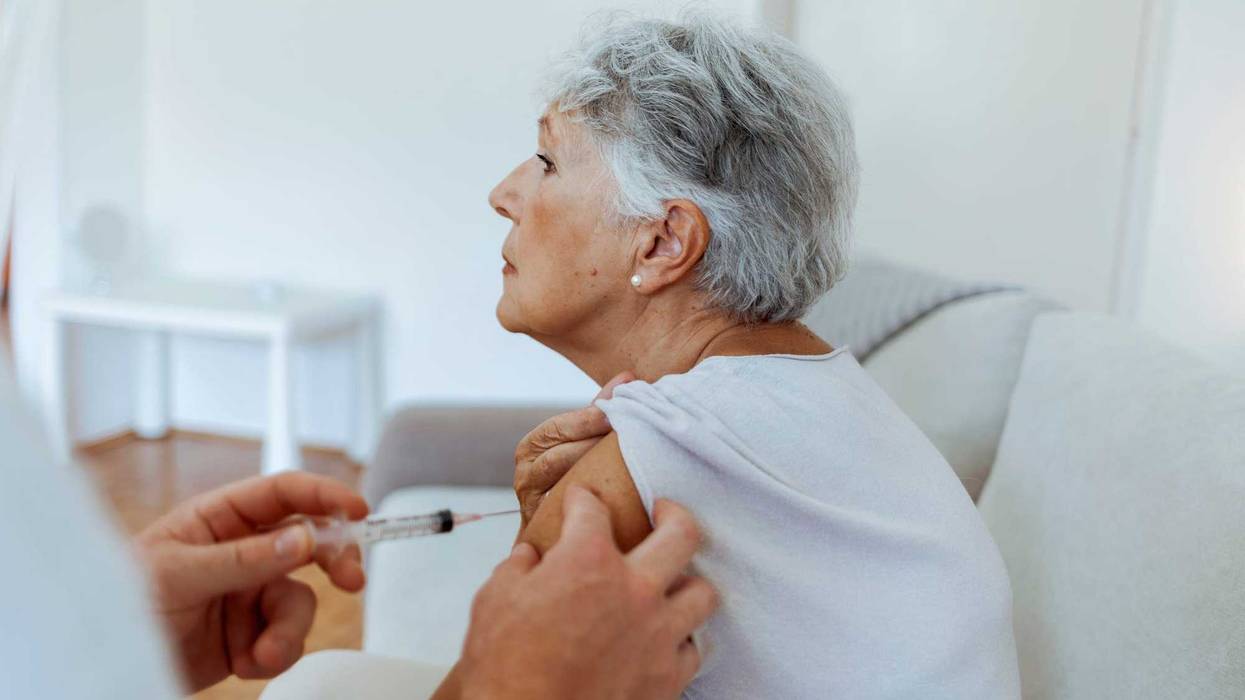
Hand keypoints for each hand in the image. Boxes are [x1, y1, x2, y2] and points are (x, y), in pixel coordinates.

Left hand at [133, 472, 368, 691]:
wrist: (105, 668)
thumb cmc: (121, 605)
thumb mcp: (177, 575)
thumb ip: (243, 558)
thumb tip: (305, 538)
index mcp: (218, 519)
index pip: (282, 494)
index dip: (324, 496)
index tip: (358, 510)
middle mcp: (241, 550)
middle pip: (309, 542)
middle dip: (333, 561)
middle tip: (352, 582)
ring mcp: (248, 593)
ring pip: (299, 600)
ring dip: (289, 630)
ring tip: (265, 656)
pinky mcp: (250, 633)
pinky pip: (286, 638)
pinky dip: (272, 654)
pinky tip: (243, 664)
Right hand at [457, 486, 717, 699]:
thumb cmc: (505, 670)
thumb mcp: (494, 603)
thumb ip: (516, 569)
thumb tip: (528, 557)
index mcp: (587, 562)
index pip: (593, 510)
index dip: (583, 499)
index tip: (581, 500)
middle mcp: (634, 590)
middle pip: (681, 533)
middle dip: (674, 513)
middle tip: (665, 510)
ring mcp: (657, 634)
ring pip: (702, 592)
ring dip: (688, 582)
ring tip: (676, 580)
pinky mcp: (667, 677)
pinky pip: (694, 648)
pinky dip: (683, 639)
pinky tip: (669, 637)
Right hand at [513, 371, 633, 525]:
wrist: (555, 530)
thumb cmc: (573, 473)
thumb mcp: (579, 439)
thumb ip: (599, 410)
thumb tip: (629, 378)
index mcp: (532, 447)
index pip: (558, 429)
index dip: (588, 420)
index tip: (617, 412)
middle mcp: (525, 476)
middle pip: (558, 459)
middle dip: (594, 447)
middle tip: (629, 437)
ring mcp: (532, 507)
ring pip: (564, 489)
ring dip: (597, 477)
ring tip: (630, 467)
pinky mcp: (544, 533)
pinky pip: (570, 519)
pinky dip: (597, 508)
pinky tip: (624, 501)